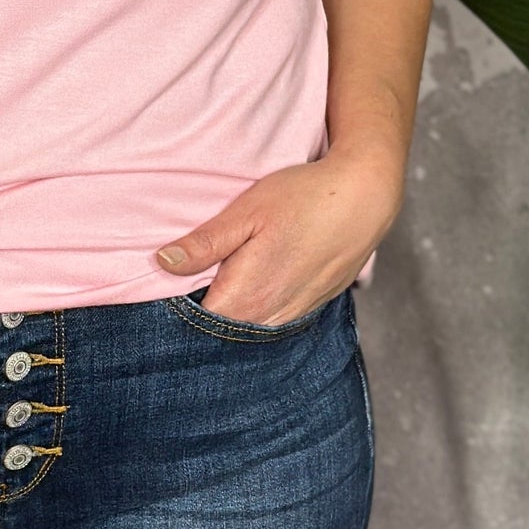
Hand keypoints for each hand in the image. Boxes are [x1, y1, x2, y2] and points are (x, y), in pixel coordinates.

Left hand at [154, 143, 402, 325]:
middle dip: (203, 312)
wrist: (365, 197)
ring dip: (233, 311)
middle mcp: (270, 316)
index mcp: (246, 296)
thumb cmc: (304, 197)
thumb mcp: (246, 212)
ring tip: (222, 279)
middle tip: (190, 280)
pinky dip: (259, 307)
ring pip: (249, 326)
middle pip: (222, 331)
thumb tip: (163, 262)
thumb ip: (205, 243)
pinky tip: (255, 282)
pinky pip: (274, 318)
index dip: (177, 308)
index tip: (164, 290)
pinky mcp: (312, 306)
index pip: (197, 324)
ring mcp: (294, 314)